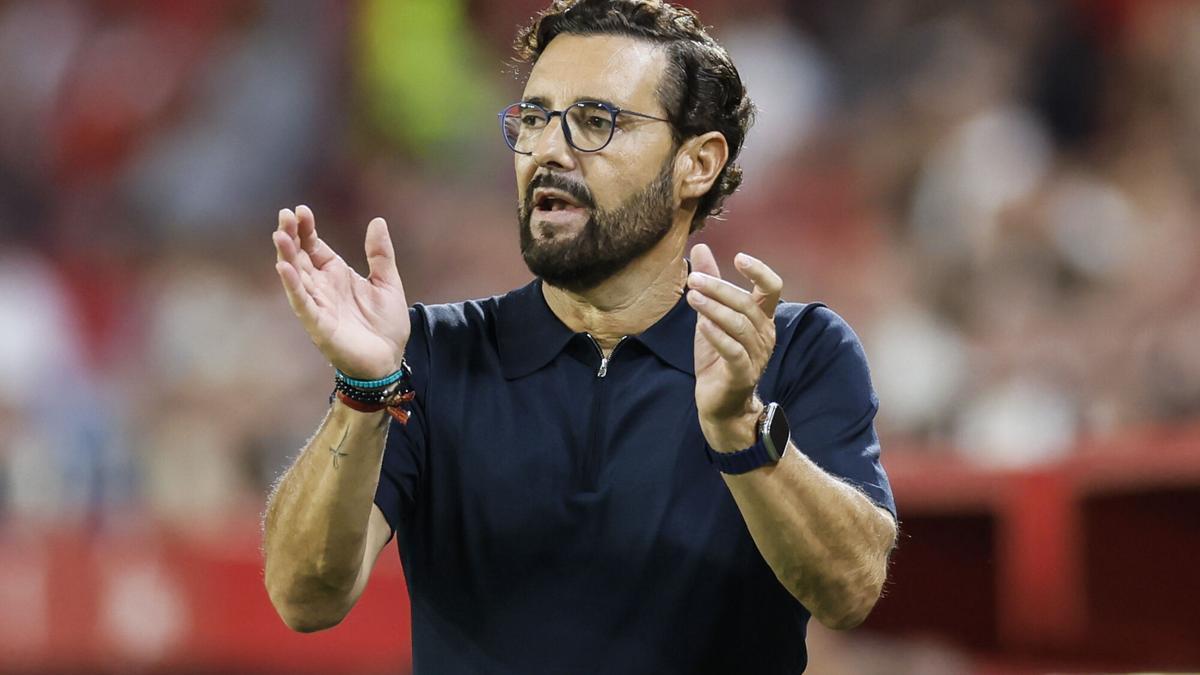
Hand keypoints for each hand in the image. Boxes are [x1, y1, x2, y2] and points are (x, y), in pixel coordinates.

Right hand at [272, 205, 409, 379]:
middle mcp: (322, 288)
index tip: (300, 210)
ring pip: (296, 277)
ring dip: (287, 257)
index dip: (307, 229)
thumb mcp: (388, 283)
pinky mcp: (319, 325)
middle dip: (291, 236)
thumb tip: (377, 221)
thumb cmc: (385, 325)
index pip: (314, 247)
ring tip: (280, 235)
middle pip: (300, 257)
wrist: (389, 360)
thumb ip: (381, 254)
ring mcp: (318, 306)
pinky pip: (302, 304)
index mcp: (337, 275)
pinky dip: (293, 286)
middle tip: (284, 215)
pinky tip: (284, 268)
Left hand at [686, 243, 782, 451]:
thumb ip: (711, 283)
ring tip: (691, 296)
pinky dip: (717, 336)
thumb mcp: (711, 315)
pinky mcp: (742, 374)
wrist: (720, 404)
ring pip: (739, 325)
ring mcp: (756, 356)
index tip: (738, 257)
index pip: (771, 288)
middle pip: (747, 304)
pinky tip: (701, 324)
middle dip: (720, 288)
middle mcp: (764, 335)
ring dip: (714, 309)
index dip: (759, 271)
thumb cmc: (718, 357)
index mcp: (761, 319)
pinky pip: (733, 351)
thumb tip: (700, 247)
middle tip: (694, 278)